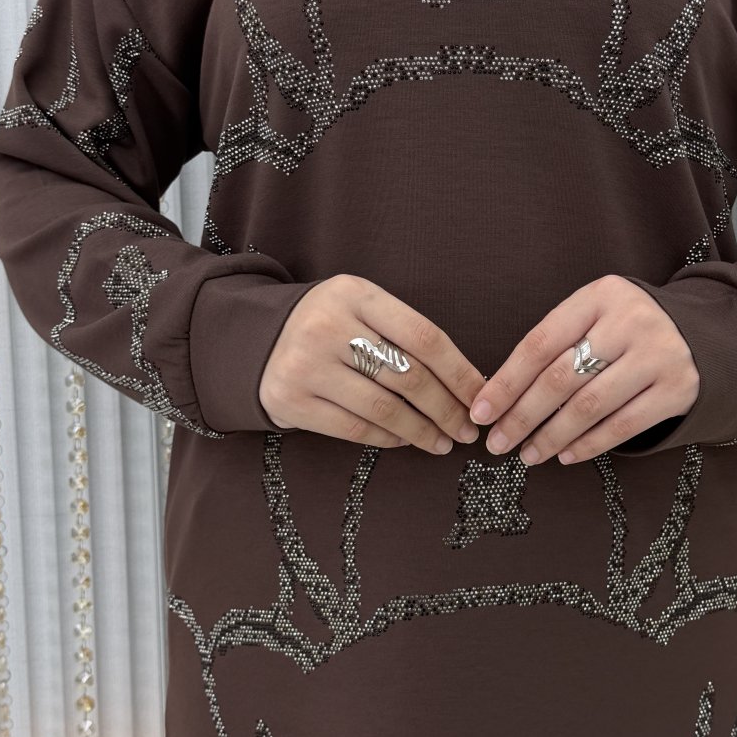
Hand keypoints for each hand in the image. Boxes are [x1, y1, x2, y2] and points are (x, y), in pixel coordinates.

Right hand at [258, 274, 484, 454]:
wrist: (255, 339)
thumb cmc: (330, 325)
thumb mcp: (361, 308)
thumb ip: (404, 334)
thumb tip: (466, 382)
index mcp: (356, 295)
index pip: (424, 336)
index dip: (459, 372)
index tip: (481, 397)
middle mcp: (328, 326)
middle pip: (408, 376)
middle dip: (446, 409)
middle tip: (467, 430)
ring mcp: (306, 365)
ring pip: (384, 408)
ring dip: (422, 431)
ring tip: (443, 442)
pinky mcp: (291, 400)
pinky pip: (354, 429)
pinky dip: (388, 439)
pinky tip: (406, 440)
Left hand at [468, 275, 699, 464]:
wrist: (705, 334)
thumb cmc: (628, 329)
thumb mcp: (596, 316)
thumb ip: (556, 344)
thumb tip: (499, 394)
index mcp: (600, 296)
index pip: (540, 343)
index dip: (506, 381)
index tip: (482, 411)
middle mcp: (631, 321)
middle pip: (561, 378)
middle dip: (522, 416)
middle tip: (497, 442)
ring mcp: (658, 355)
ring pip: (589, 406)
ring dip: (552, 436)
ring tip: (528, 454)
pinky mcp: (678, 389)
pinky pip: (623, 426)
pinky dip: (589, 445)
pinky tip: (566, 455)